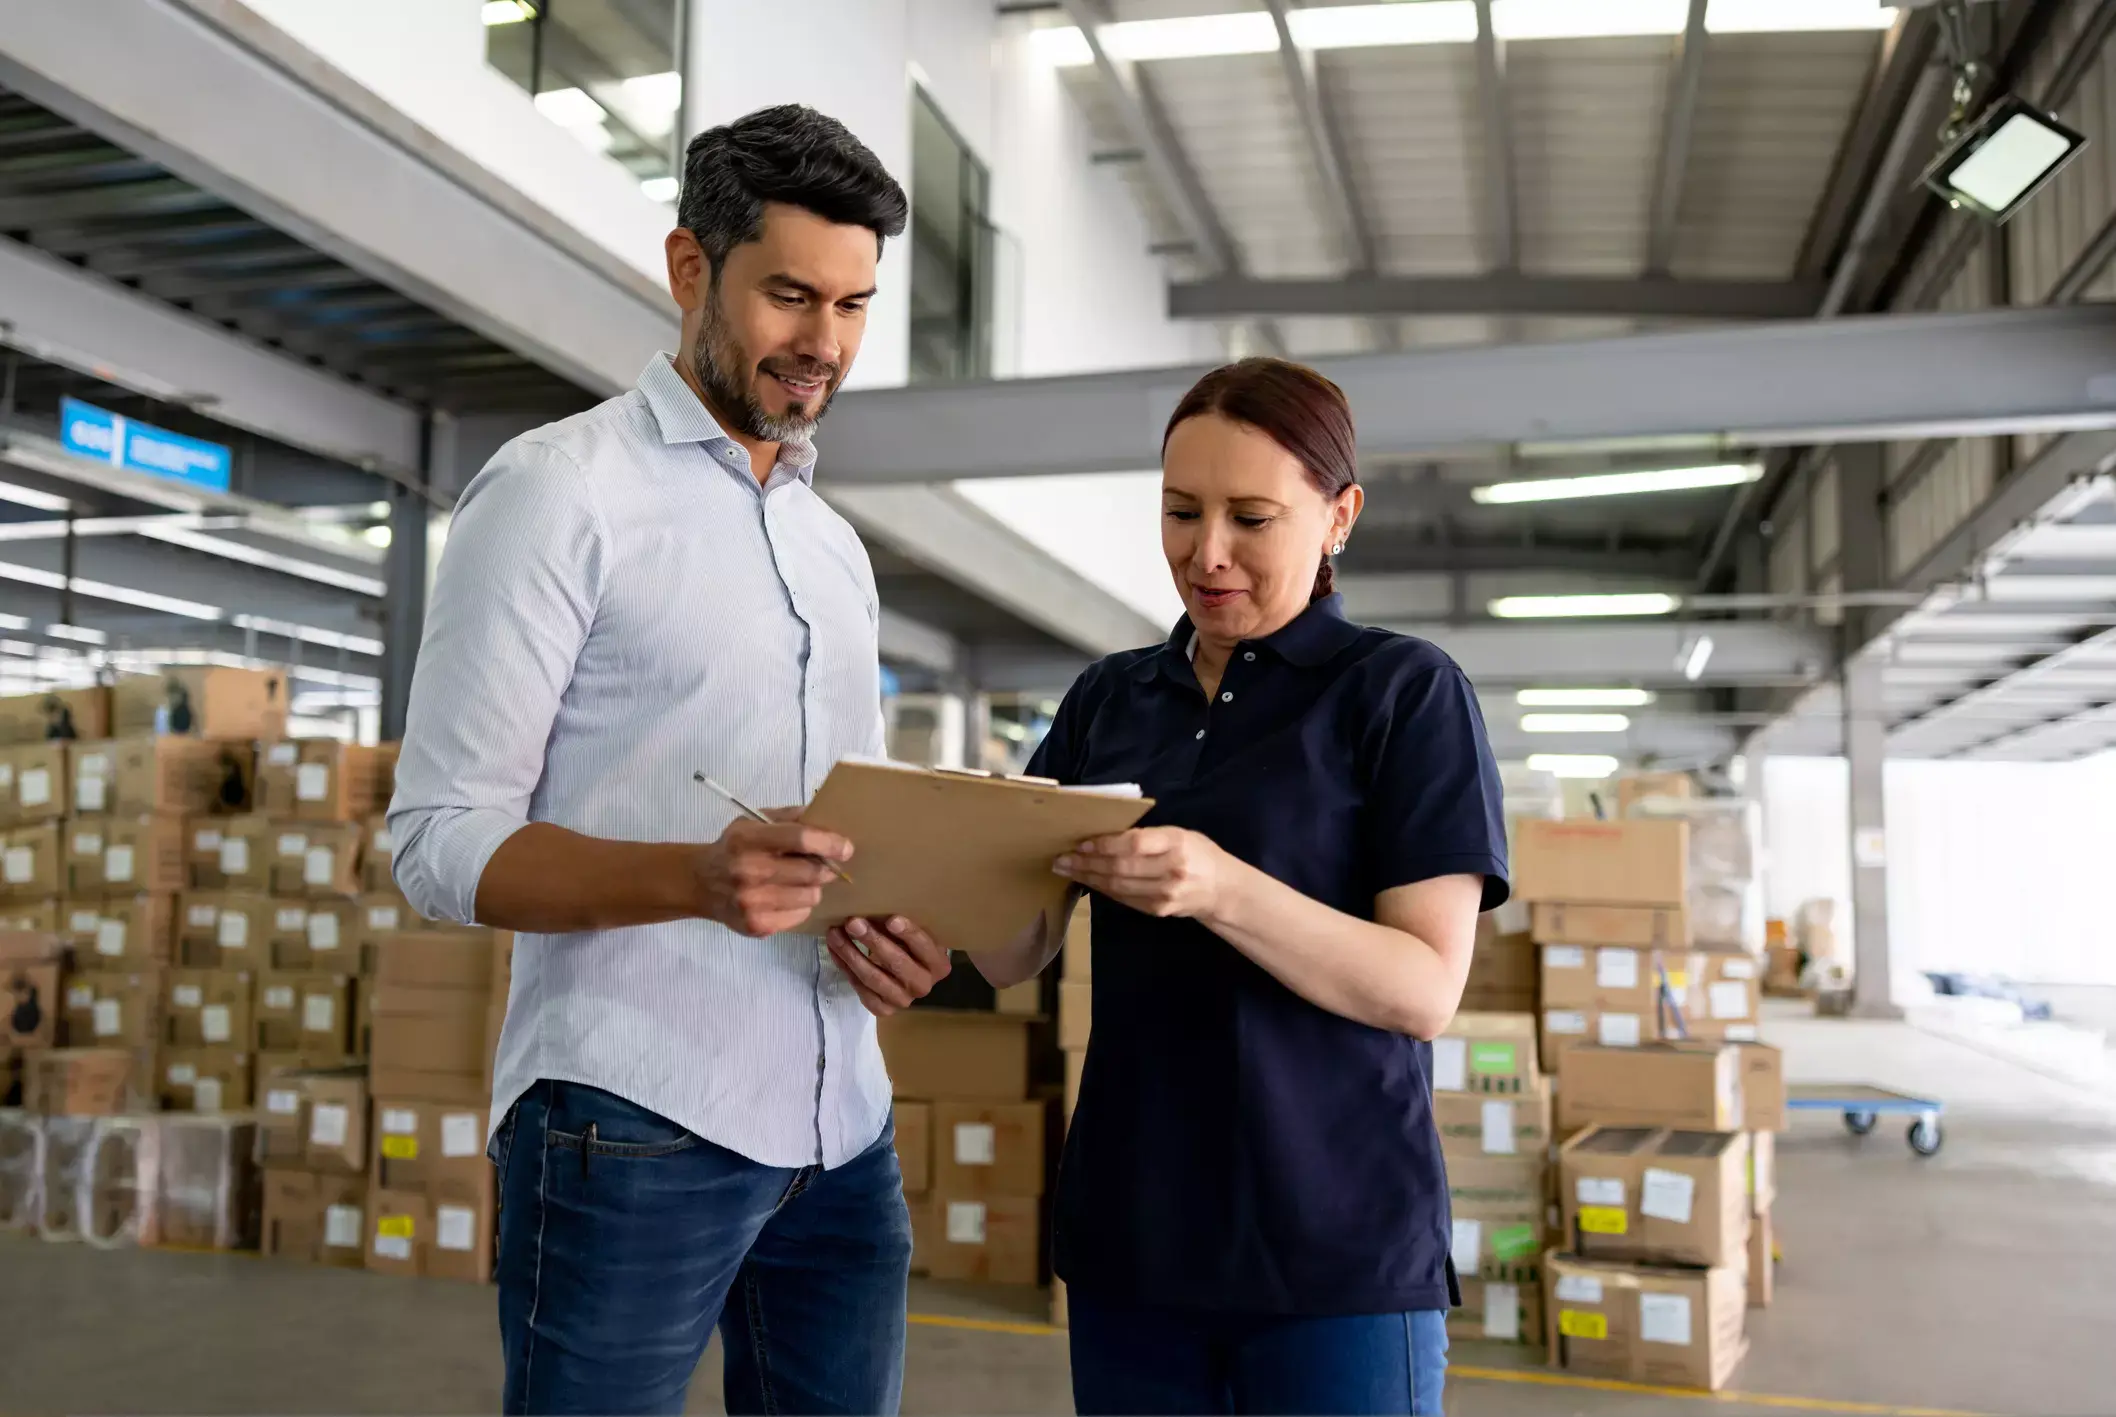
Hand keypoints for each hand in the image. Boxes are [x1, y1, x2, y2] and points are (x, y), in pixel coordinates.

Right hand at [692, 816, 852, 936]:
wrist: (700, 883)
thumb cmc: (734, 847)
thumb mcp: (753, 821)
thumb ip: (789, 817)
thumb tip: (827, 819)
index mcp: (748, 839)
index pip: (800, 839)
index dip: (829, 843)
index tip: (846, 848)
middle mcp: (748, 871)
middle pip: (811, 872)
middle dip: (826, 869)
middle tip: (825, 866)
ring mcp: (751, 902)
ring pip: (810, 896)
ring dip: (813, 888)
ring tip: (799, 881)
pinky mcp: (756, 925)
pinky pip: (800, 916)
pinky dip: (801, 906)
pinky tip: (785, 897)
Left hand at [826, 916, 952, 1016]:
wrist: (908, 975)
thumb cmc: (911, 947)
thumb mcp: (914, 934)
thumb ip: (901, 925)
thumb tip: (874, 904)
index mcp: (938, 965)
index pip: (924, 947)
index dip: (908, 933)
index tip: (891, 919)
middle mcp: (923, 986)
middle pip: (896, 963)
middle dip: (873, 941)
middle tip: (853, 922)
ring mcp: (902, 1000)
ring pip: (873, 977)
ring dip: (851, 953)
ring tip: (835, 934)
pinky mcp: (883, 1009)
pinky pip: (860, 989)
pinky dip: (844, 968)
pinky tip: (834, 950)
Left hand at [1055, 827, 1228, 918]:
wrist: (1221, 889)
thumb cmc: (1198, 853)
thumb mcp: (1179, 834)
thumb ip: (1148, 836)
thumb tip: (1106, 835)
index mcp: (1176, 843)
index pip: (1134, 844)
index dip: (1104, 845)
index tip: (1081, 842)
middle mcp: (1170, 870)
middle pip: (1120, 867)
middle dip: (1086, 863)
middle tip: (1061, 858)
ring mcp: (1163, 894)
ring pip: (1117, 886)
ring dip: (1088, 877)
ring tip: (1066, 869)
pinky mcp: (1156, 910)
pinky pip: (1122, 898)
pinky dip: (1102, 888)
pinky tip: (1087, 880)